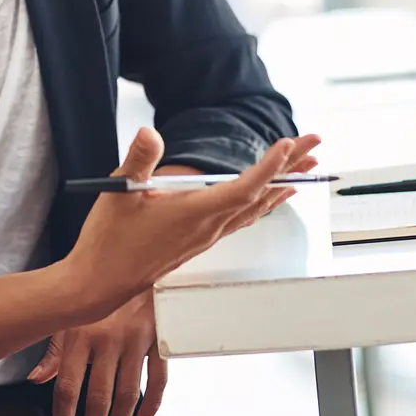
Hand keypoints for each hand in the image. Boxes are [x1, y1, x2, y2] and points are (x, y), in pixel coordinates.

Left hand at [28, 290, 162, 415]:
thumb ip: (54, 349)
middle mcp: (107, 339)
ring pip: (127, 393)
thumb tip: (36, 378)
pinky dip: (153, 402)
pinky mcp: (157, 337)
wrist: (132, 255)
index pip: (68, 388)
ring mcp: (135, 340)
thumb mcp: (69, 312)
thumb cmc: (95, 286)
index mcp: (80, 334)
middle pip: (99, 397)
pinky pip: (158, 376)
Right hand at [63, 127, 322, 317]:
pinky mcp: (199, 241)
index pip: (243, 188)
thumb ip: (138, 160)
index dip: (270, 166)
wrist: (100, 284)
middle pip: (260, 195)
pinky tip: (268, 198)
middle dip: (291, 168)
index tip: (288, 144)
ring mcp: (206, 237)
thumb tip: (148, 132)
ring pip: (255, 209)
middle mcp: (208, 227)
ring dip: (282, 185)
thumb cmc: (109, 241)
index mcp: (193, 213)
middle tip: (315, 144)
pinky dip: (262, 203)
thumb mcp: (119, 193)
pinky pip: (242, 219)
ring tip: (305, 167)